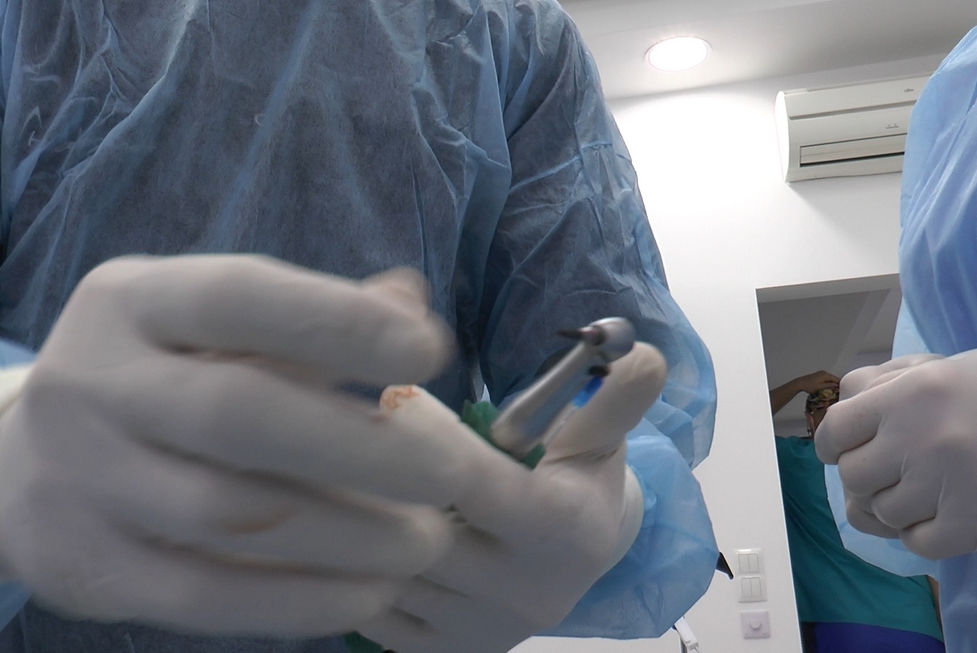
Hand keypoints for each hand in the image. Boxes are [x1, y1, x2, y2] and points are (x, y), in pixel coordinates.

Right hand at [0, 255, 485, 636]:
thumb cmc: (159, 379)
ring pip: (227, 516)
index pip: (240, 297)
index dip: (340, 322)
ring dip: (347, 536)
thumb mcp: (212, 326)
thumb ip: (309, 316)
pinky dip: (298, 600)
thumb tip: (410, 302)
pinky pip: (203, 596)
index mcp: (130, 301)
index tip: (431, 352)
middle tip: (450, 472)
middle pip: (237, 414)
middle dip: (361, 448)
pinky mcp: (85, 568)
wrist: (20, 464)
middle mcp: (90, 380)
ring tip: (425, 542)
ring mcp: (77, 478)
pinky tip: (368, 593)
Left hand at [357, 344, 663, 652]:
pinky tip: (352, 528)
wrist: (575, 563)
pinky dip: (350, 569)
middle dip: (375, 480)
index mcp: (562, 530)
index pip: (470, 480)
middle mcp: (523, 592)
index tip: (395, 396)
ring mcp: (479, 631)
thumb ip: (615, 396)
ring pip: (385, 572)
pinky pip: (368, 610)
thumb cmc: (578, 482)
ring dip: (354, 522)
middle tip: (351, 435)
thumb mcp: (601, 436)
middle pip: (417, 531)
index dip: (423, 434)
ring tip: (340, 476)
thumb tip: (636, 352)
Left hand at [790, 370, 839, 394]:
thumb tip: (837, 385)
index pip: (836, 379)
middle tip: (839, 392)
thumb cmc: (809, 386)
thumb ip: (829, 385)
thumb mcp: (820, 387)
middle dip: (836, 384)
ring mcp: (821, 373)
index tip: (842, 391)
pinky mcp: (819, 375)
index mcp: (825, 375)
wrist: (800, 383)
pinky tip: (828, 388)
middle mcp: (824, 372)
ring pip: (830, 379)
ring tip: (834, 391)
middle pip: (834, 378)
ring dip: (832, 384)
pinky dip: (828, 383)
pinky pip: (826, 379)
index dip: (840, 385)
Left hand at [815, 347, 976, 559]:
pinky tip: (944, 514)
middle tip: (892, 471)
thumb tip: (845, 404)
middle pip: (853, 475)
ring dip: (896, 505)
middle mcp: (922, 437)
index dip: (834, 443)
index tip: (841, 450)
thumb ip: (890, 383)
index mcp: (912, 392)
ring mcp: (949, 484)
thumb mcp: (950, 366)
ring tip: (926, 490)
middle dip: (866, 475)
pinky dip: (922, 533)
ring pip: (883, 513)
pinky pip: (917, 543)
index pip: (836, 429)